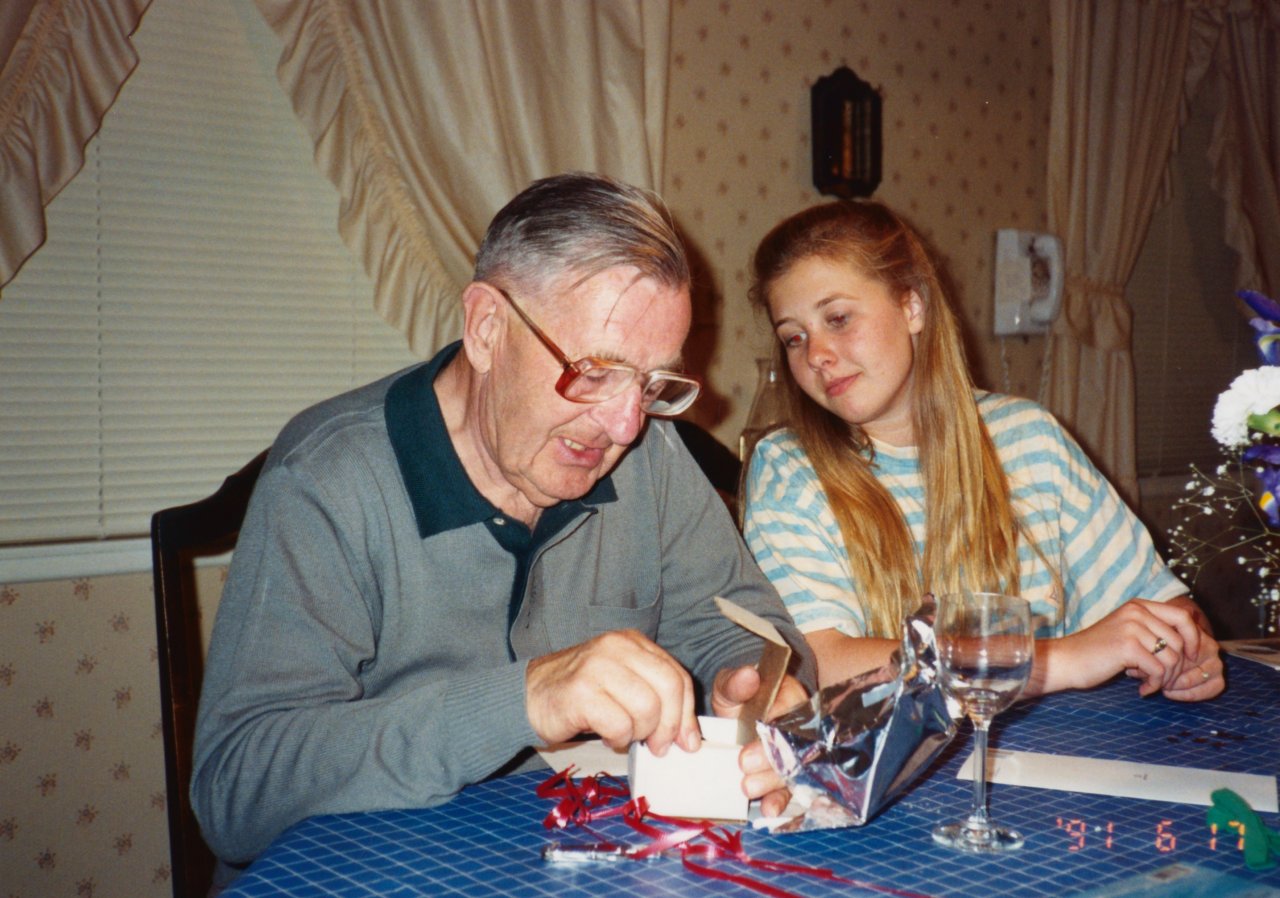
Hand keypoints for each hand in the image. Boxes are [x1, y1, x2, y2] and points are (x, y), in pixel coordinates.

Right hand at [525, 630, 698, 755]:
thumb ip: (656, 699)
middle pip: (668, 688)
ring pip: (646, 708)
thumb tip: (689, 739)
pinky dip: (617, 738)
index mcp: (632, 642)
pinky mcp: (580, 692)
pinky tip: (605, 734)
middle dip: (669, 726)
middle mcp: (616, 647)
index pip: (677, 676)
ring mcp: (597, 666)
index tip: (686, 741)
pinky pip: (619, 725)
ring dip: (638, 733)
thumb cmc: (583, 694)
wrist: (531, 695)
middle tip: (657, 747)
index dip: (687, 713)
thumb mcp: (624, 684)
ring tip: (622, 733)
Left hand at [712, 666, 808, 816]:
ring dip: (774, 786)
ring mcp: (798, 756)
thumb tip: (748, 676)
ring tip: (748, 790)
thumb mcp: (732, 686)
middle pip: (795, 751)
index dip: (773, 734)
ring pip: (795, 774)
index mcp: (793, 702)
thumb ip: (737, 683)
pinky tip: (770, 811)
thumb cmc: (738, 695)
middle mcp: (803, 731)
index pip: (791, 720)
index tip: (749, 742)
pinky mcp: (790, 776)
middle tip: (744, 769)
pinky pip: (793, 792)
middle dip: (770, 764)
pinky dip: (781, 802)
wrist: (739, 710)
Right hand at [1040, 597, 1217, 698]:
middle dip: (1178, 666)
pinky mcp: (1127, 646)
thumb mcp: (1126, 632)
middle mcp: (1136, 612)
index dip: (1193, 639)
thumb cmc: (1096, 651)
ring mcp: (1131, 627)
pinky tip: (1141, 689)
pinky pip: (1158, 670)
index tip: (1189, 658)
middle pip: (1180, 641)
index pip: (1182, 617)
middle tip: (1164, 680)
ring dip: (1165, 678)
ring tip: (1150, 684)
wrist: (1066, 660)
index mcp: (1138, 606)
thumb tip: (1189, 645)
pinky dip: (1154, 684)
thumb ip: (1152, 631)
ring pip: (1171, 658)